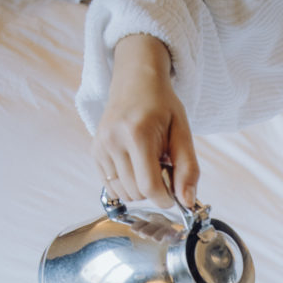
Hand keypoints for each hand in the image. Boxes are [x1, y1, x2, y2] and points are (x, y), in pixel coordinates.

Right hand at [92, 35, 199, 209]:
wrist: (135, 81)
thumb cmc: (162, 105)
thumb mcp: (183, 132)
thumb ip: (188, 169)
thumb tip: (187, 202)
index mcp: (137, 134)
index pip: (149, 187)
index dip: (165, 197)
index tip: (173, 192)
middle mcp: (113, 140)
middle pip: (137, 193)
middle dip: (155, 190)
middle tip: (162, 168)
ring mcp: (101, 146)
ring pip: (124, 193)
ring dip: (140, 189)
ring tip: (148, 165)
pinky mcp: (95, 151)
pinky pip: (111, 187)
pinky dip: (127, 185)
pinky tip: (135, 166)